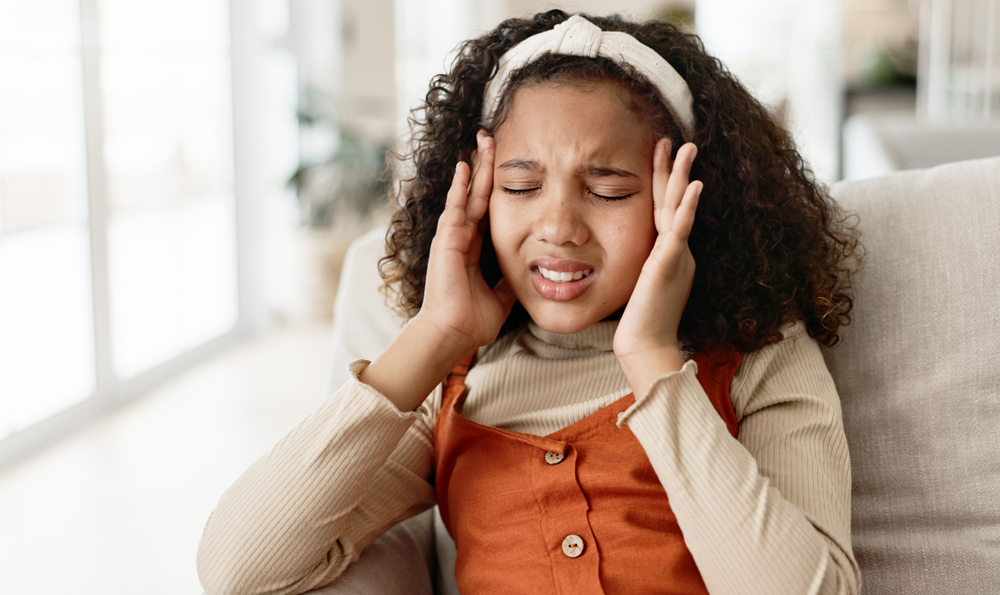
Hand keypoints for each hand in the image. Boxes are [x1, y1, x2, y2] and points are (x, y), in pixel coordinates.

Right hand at [416, 130, 516, 357]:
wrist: (453, 335)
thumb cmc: (471, 322)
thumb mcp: (500, 298)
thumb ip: (508, 284)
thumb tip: (527, 279)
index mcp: (472, 250)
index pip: (485, 210)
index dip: (492, 188)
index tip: (502, 167)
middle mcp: (460, 239)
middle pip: (475, 195)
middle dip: (484, 168)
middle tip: (491, 140)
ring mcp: (451, 238)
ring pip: (466, 194)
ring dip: (475, 168)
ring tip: (481, 142)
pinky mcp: (447, 241)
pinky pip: (456, 207)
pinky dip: (461, 186)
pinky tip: (466, 166)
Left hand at [613, 139, 701, 396]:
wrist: (645, 346)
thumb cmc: (641, 321)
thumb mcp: (642, 283)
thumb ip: (645, 264)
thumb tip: (639, 255)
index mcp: (669, 253)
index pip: (666, 210)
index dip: (664, 183)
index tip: (662, 156)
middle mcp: (677, 251)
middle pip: (675, 202)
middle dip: (677, 170)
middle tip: (680, 141)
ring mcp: (675, 256)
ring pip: (679, 209)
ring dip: (683, 178)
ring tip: (687, 149)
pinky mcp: (668, 265)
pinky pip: (680, 231)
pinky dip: (687, 208)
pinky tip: (694, 187)